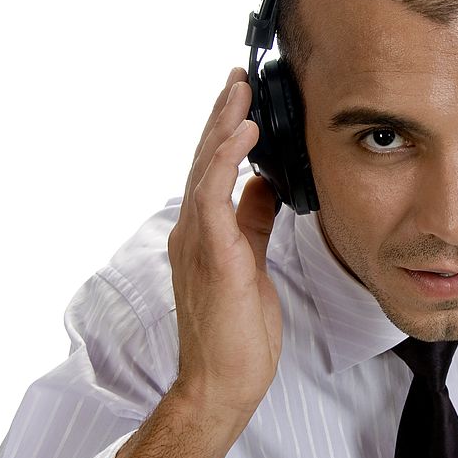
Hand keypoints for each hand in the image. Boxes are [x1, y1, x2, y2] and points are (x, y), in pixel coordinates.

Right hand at [167, 68, 282, 419]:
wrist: (225, 380)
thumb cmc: (238, 329)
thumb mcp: (251, 261)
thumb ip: (253, 221)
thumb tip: (263, 186)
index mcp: (205, 232)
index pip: (213, 171)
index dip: (226, 133)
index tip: (244, 101)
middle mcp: (194, 230)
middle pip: (204, 159)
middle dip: (223, 116)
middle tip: (239, 78)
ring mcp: (197, 240)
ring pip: (204, 168)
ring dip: (222, 125)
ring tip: (240, 89)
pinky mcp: (210, 253)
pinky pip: (213, 195)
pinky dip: (225, 159)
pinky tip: (243, 131)